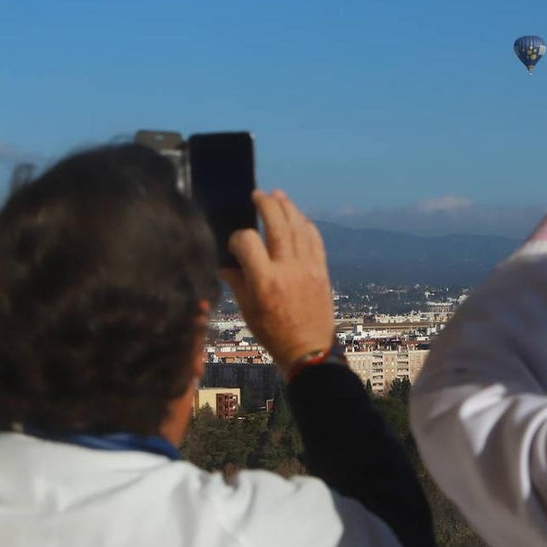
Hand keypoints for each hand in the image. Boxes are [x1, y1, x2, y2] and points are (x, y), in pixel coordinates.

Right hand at [219, 190, 335, 373]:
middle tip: (258, 195)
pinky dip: (306, 225)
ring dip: (288, 208)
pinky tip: (298, 218)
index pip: (247, 241)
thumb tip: (225, 265)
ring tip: (278, 196)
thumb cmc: (274, 334)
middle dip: (267, 204)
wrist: (309, 351)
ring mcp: (307, 267)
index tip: (235, 243)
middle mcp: (287, 269)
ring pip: (298, 227)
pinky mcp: (321, 270)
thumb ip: (237, 283)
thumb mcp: (247, 311)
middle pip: (277, 224)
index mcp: (265, 281)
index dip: (237, 237)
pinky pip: (315, 239)